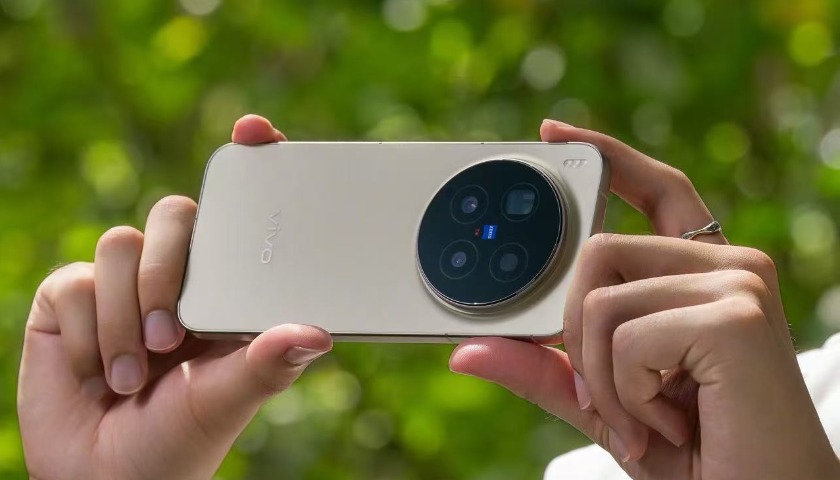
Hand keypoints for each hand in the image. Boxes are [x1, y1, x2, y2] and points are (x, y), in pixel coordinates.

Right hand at [18, 115, 330, 479]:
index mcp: (226, 286)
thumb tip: (318, 332)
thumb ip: (268, 363)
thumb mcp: (230, 398)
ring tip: (131, 376)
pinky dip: (88, 334)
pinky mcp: (70, 298)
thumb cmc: (181, 437)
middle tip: (171, 336)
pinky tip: (97, 375)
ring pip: (120, 243)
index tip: (255, 131)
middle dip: (169, 271)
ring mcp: (123, 282)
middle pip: (176, 214)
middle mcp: (178, 274)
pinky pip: (74, 283)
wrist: (107, 477)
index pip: (239, 210)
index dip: (249, 160)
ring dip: (125, 317)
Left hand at [450, 120, 839, 478]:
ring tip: (647, 419)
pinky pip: (625, 336)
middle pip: (598, 250)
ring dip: (603, 378)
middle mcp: (730, 265)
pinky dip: (626, 394)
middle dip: (578, 335)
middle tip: (612, 395)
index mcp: (702, 276)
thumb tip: (466, 353)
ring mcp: (738, 284)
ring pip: (600, 296)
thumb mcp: (603, 401)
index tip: (554, 134)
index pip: (655, 190)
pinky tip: (671, 423)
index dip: (606, 156)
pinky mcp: (737, 316)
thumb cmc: (695, 453)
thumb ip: (543, 370)